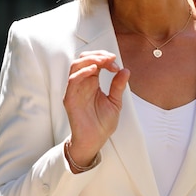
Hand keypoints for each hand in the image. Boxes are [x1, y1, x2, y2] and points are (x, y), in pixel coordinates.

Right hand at [63, 50, 129, 165]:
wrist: (95, 140)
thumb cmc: (102, 123)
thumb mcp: (115, 102)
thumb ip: (118, 86)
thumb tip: (125, 70)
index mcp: (92, 82)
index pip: (94, 62)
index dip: (105, 58)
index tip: (116, 63)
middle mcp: (82, 83)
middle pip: (83, 59)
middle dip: (97, 55)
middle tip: (111, 59)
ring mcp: (74, 90)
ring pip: (75, 65)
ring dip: (90, 60)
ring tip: (104, 62)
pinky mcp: (70, 98)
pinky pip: (72, 80)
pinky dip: (83, 72)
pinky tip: (94, 71)